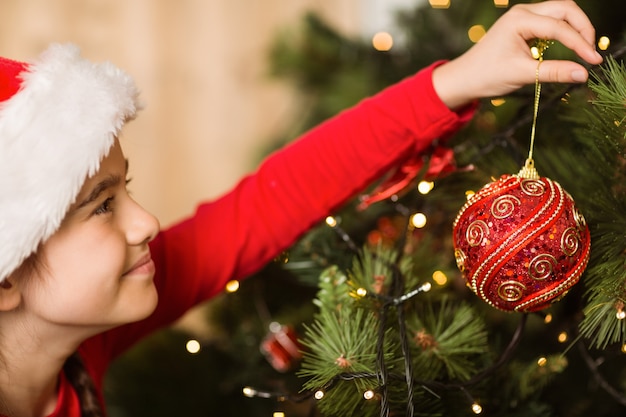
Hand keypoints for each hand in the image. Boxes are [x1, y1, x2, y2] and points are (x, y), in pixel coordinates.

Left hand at [432, 0, 603, 109]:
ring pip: (560, 13)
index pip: (559, 27)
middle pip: (565, 9)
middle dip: (582, 28)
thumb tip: (583, 74)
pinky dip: (564, 32)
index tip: (594, 60)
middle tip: (591, 52)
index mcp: (519, 20)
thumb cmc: (486, 75)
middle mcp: (522, 12)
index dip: (580, 44)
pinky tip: (570, 48)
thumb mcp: (522, 75)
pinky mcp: (524, 25)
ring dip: (575, 28)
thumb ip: (554, 72)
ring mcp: (523, 17)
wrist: (464, 78)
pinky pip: (551, 22)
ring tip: (584, 50)